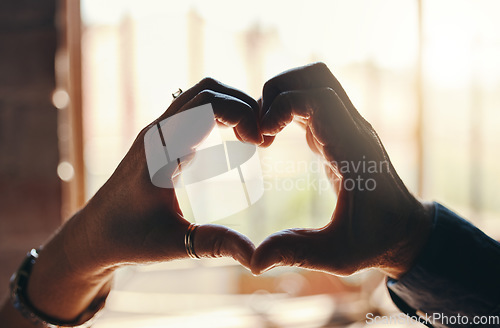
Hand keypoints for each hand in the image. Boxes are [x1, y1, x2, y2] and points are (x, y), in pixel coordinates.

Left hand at [24, 78, 262, 321]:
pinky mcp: (158, 138)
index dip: (242, 113)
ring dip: (230, 106)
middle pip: (206, 90)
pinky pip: (192, 109)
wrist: (93, 234)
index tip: (260, 142)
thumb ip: (214, 245)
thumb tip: (255, 256)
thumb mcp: (173, 244)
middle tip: (262, 138)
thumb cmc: (128, 239)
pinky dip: (218, 113)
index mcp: (160, 151)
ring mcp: (156, 132)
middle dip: (242, 105)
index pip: (206, 104)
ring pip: (199, 95)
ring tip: (251, 137)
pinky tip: (232, 140)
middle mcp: (157, 133)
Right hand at [251, 63, 432, 277]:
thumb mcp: (337, 254)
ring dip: (282, 94)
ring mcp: (347, 126)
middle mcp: (352, 130)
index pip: (320, 99)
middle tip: (260, 128)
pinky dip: (286, 106)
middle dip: (277, 91)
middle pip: (316, 76)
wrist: (402, 229)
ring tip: (265, 130)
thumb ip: (296, 253)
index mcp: (353, 152)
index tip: (262, 137)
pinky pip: (311, 100)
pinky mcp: (339, 130)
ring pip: (314, 80)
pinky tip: (274, 137)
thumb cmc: (374, 240)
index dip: (283, 106)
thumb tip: (254, 260)